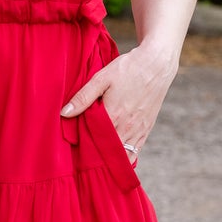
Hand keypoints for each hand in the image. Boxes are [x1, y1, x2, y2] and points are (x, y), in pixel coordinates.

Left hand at [60, 46, 176, 158]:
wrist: (157, 64)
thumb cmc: (128, 69)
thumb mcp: (101, 78)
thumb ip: (83, 97)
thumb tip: (64, 113)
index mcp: (114, 116)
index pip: (94, 141)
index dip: (84, 147)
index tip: (75, 147)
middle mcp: (127, 127)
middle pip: (108, 151)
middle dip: (96, 155)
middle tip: (84, 155)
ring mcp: (139, 130)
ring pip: (123, 155)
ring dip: (111, 157)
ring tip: (99, 157)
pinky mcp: (147, 128)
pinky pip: (136, 151)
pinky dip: (125, 155)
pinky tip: (116, 154)